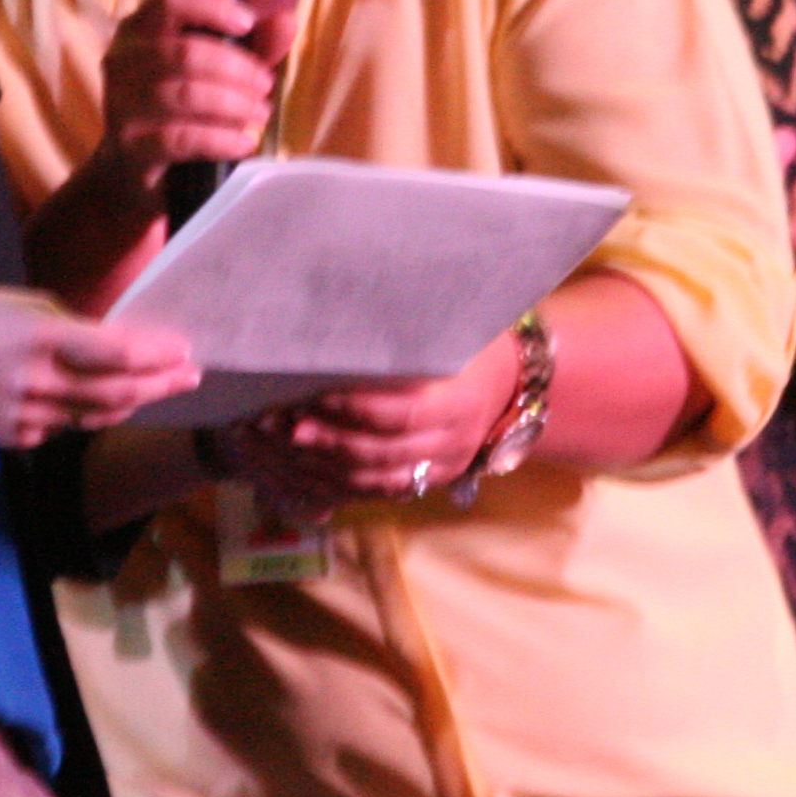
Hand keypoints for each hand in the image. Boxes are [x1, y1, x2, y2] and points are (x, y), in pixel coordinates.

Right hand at [0, 288, 196, 447]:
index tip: (184, 350)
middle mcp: (37, 382)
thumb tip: (117, 341)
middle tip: (190, 375)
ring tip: (158, 387)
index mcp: (40, 338)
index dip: (157, 355)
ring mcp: (26, 416)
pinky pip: (65, 427)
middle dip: (160, 384)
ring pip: (95, 415)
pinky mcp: (16, 438)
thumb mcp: (21, 304)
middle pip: (117, 392)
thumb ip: (70, 325)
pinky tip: (96, 398)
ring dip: (131, 402)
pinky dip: (85, 412)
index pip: (116, 354)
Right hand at [93, 0, 287, 203]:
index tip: (247, 24)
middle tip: (265, 85)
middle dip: (237, 69)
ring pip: (186, 95)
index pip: (171, 0)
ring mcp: (121, 105)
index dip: (213, 8)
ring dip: (235, 104)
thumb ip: (254, 45)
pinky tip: (245, 142)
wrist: (136, 169)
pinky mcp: (131, 147)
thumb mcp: (221, 70)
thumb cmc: (182, 107)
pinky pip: (183, 138)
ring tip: (259, 113)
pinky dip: (223, 139)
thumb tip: (287, 22)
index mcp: (140, 28)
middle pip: (186, 53)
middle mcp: (122, 60)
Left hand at [227, 331, 518, 515]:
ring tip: (282, 444)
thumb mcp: (456, 330)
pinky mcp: (429, 483)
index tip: (313, 396)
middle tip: (280, 424)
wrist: (515, 383)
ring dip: (325, 466)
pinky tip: (304, 470)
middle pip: (381, 452)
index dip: (353, 410)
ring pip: (376, 480)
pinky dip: (339, 485)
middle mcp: (453, 443)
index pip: (400, 414)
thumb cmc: (474, 343)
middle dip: (327, 441)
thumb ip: (412, 331)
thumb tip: (348, 303)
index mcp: (460, 403)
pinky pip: (379, 493)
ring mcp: (442, 469)